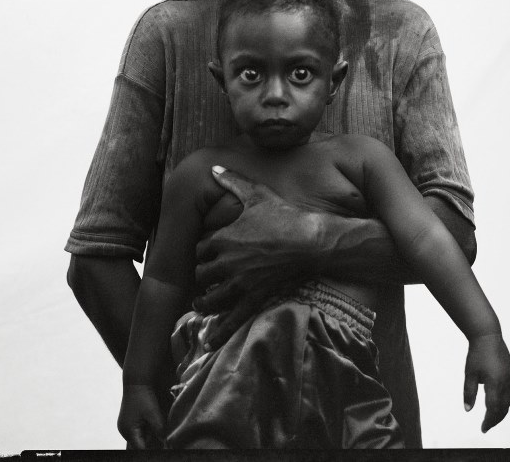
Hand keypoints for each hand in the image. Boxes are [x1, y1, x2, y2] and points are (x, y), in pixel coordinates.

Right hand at [118, 383, 165, 448]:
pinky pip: (136, 431)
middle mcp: (124, 431)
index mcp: (128, 431)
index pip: (140, 448)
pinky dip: (144, 429)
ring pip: (138, 438)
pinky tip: (149, 422)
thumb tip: (165, 442)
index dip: (151, 449)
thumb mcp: (153, 413)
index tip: (162, 447)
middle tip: (159, 436)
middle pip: (139, 444)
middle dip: (149, 442)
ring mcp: (124, 426)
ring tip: (153, 425)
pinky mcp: (127, 421)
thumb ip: (159, 429)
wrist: (136, 381)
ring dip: (147, 435)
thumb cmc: (144, 396)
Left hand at [194, 167, 320, 344]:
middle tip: (204, 279)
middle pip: (201, 274)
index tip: (207, 254)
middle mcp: (227, 261)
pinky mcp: (254, 297)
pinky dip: (219, 333)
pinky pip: (232, 319)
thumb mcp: (257, 194)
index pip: (200, 249)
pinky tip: (210, 342)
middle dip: (202, 277)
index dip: (202, 252)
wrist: (309, 239)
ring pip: (210, 298)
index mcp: (223, 237)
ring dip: (203, 302)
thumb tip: (214, 167)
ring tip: (201, 303)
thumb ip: (233, 181)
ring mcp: (240, 281)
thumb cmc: (284, 214)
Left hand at [463, 332, 509, 432]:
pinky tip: (501, 404)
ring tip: (492, 418)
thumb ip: (469, 392)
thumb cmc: (476, 354)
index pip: (494, 409)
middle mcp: (506, 382)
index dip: (489, 420)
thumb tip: (467, 410)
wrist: (487, 335)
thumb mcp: (469, 374)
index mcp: (495, 383)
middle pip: (503, 408)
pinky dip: (506, 402)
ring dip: (501, 412)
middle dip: (495, 419)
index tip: (483, 428)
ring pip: (509, 401)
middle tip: (486, 426)